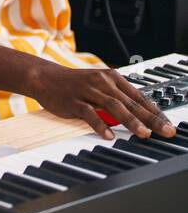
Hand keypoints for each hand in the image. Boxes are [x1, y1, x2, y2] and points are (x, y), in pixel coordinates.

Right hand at [27, 60, 175, 139]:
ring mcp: (88, 91)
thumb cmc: (74, 84)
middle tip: (166, 131)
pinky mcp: (73, 101)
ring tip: (144, 134)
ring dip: (131, 121)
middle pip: (131, 102)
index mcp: (112, 78)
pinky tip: (109, 135)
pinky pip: (89, 114)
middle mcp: (102, 83)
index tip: (168, 124)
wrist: (44, 77)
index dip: (155, 111)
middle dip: (151, 118)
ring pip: (114, 106)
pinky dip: (100, 125)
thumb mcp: (99, 86)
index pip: (139, 96)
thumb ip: (117, 98)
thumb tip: (139, 115)